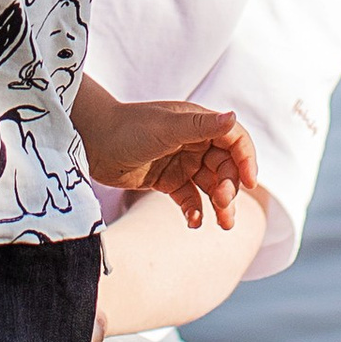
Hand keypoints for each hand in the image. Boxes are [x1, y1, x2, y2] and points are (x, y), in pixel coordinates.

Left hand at [77, 87, 258, 230]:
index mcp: (199, 123)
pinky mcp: (167, 181)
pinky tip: (194, 222)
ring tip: (223, 224)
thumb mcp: (167, 127)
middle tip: (223, 204)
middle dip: (230, 186)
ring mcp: (181, 162)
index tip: (250, 182)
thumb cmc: (127, 128)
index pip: (234, 140)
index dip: (246, 159)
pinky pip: (189, 198)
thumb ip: (201, 126)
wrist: (90, 142)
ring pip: (210, 185)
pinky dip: (195, 210)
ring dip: (220, 204)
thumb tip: (233, 117)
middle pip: (225, 167)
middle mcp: (194, 142)